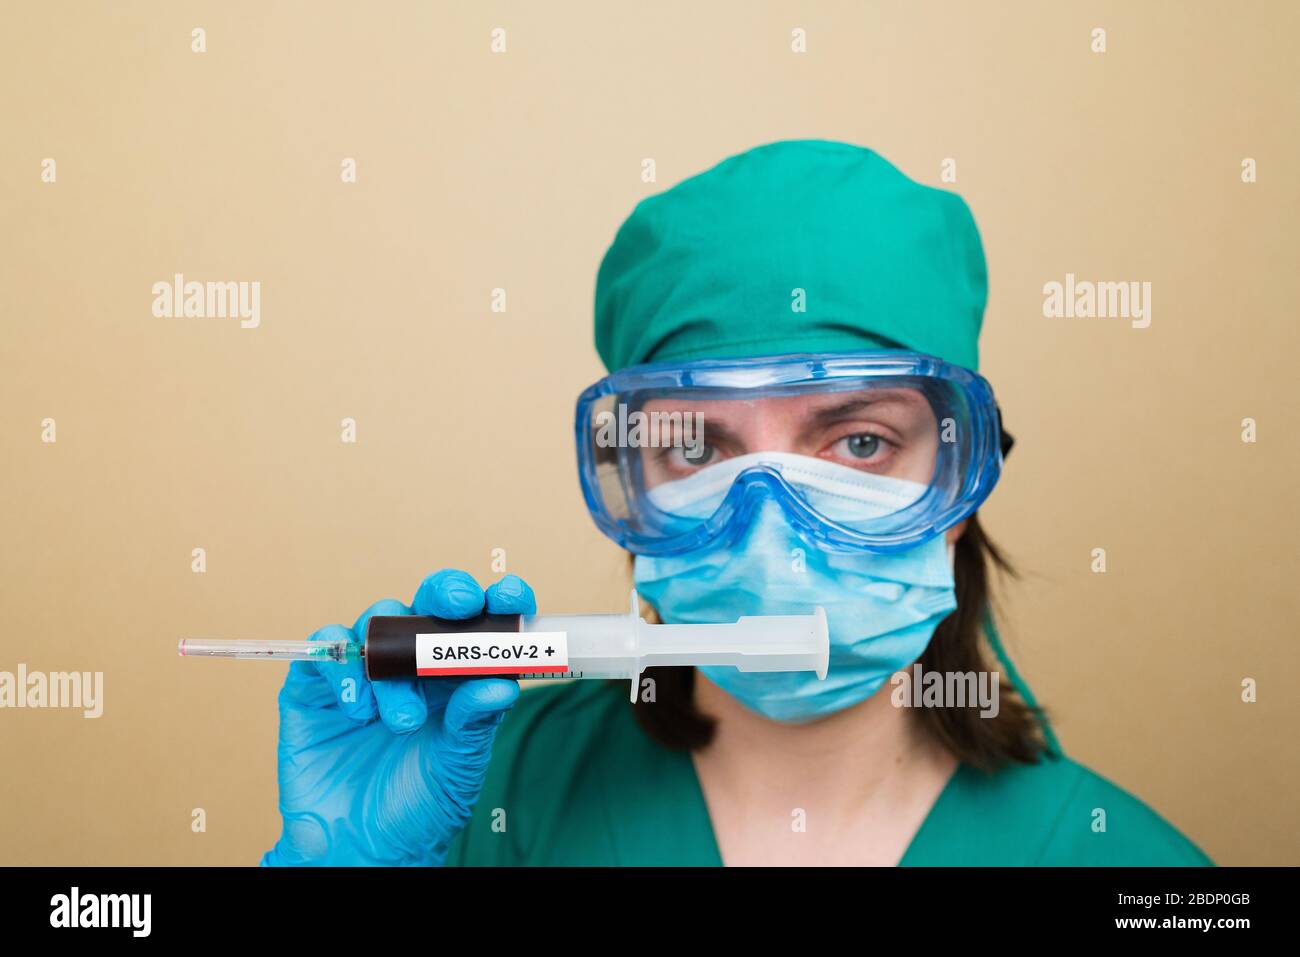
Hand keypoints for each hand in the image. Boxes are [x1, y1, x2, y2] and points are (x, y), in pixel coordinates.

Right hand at [261, 569, 534, 865]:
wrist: (361, 851)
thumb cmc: (418, 809)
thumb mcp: (458, 767)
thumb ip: (475, 723)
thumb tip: (504, 684)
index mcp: (455, 677)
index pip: (477, 623)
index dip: (495, 600)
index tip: (511, 596)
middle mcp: (410, 666)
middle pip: (426, 604)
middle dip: (445, 593)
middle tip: (459, 606)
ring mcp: (363, 673)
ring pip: (377, 624)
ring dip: (394, 663)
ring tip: (403, 722)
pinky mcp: (316, 689)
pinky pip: (326, 652)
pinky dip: (343, 669)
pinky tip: (359, 710)